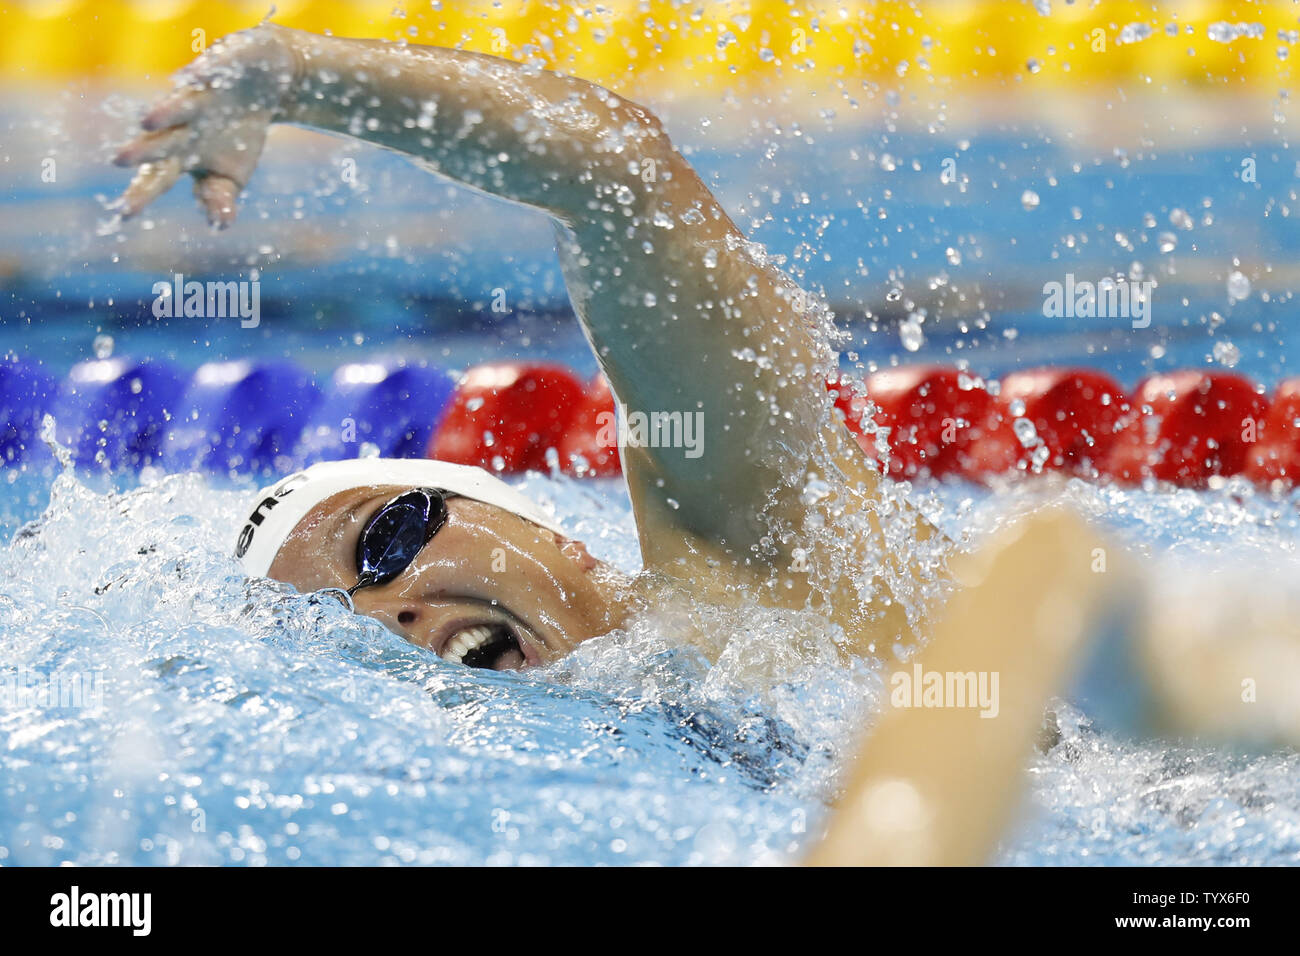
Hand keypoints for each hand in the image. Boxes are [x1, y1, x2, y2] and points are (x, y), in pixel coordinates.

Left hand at [112, 25, 296, 227]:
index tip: (124, 214)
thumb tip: (219, 226)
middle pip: (160, 140)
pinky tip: (197, 75)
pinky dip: (206, 72)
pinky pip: (212, 68)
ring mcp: (198, 95)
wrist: (264, 85)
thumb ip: (220, 198)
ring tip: (148, 120)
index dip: (142, 193)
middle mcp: (181, 124)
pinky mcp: (219, 66)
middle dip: (143, 150)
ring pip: (180, 104)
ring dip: (166, 111)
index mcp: (181, 154)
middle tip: (119, 160)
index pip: (157, 177)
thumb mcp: (233, 175)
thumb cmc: (238, 135)